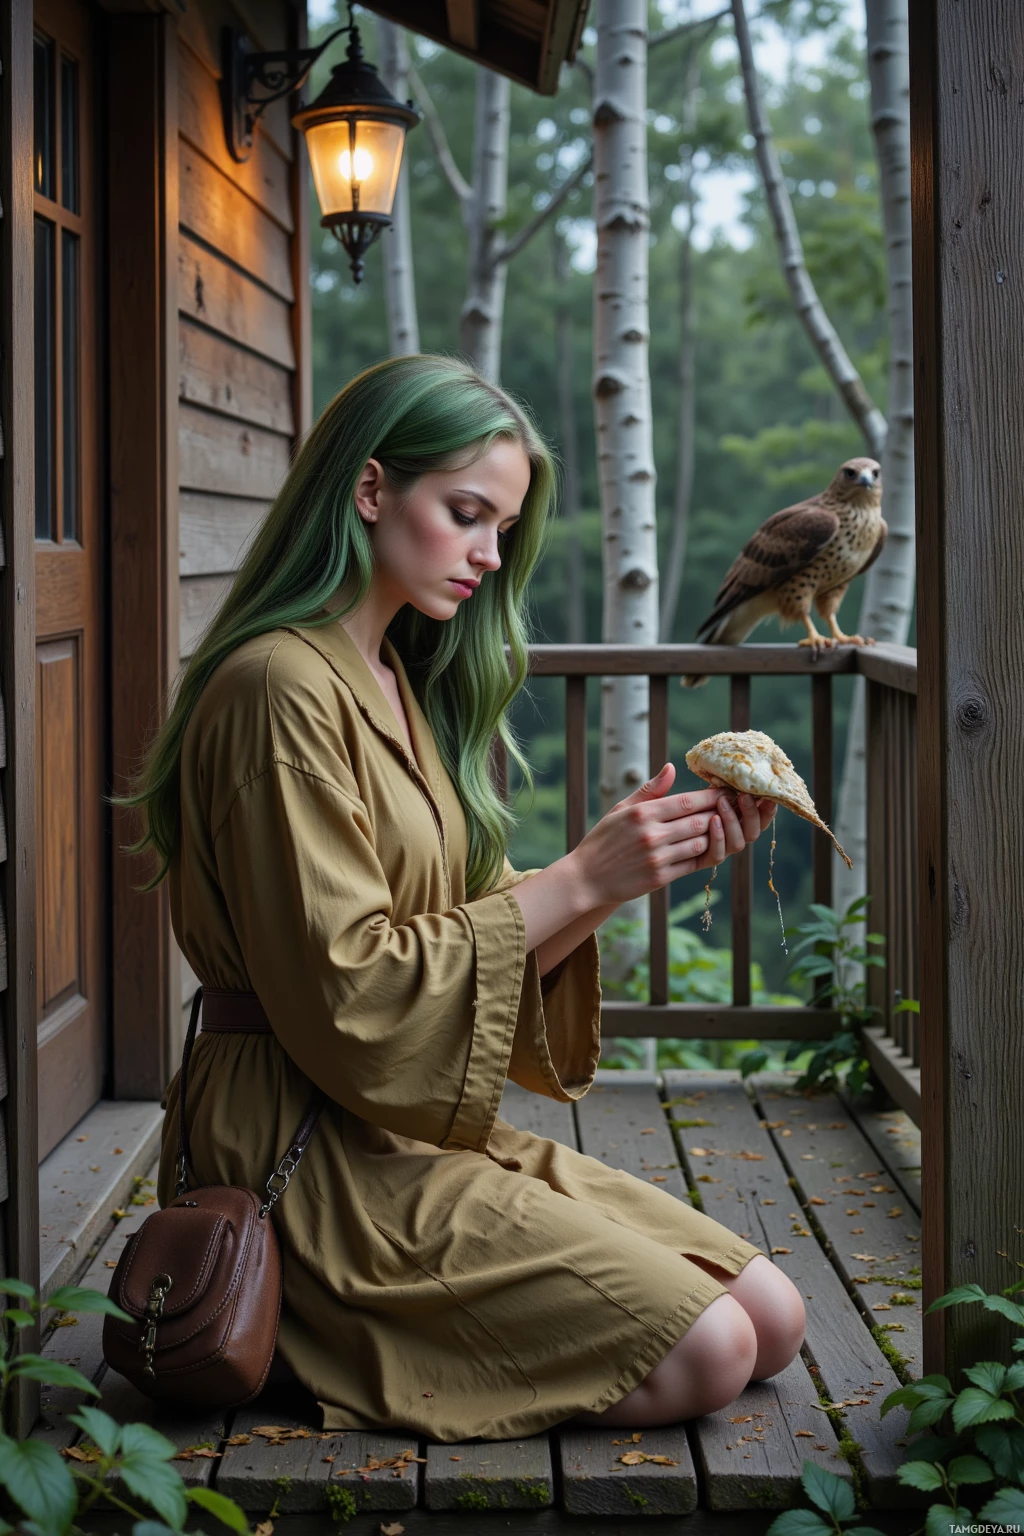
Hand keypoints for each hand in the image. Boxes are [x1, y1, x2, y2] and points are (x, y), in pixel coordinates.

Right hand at [569, 762, 774, 908]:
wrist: (586, 877)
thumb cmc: (604, 839)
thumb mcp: (622, 809)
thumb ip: (650, 790)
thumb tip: (672, 767)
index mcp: (643, 813)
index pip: (688, 801)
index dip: (712, 796)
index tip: (726, 792)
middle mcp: (652, 834)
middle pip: (699, 821)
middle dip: (720, 813)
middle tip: (735, 808)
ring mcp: (657, 857)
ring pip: (700, 843)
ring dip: (715, 835)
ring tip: (725, 826)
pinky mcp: (660, 878)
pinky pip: (692, 864)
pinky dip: (704, 855)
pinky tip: (711, 847)